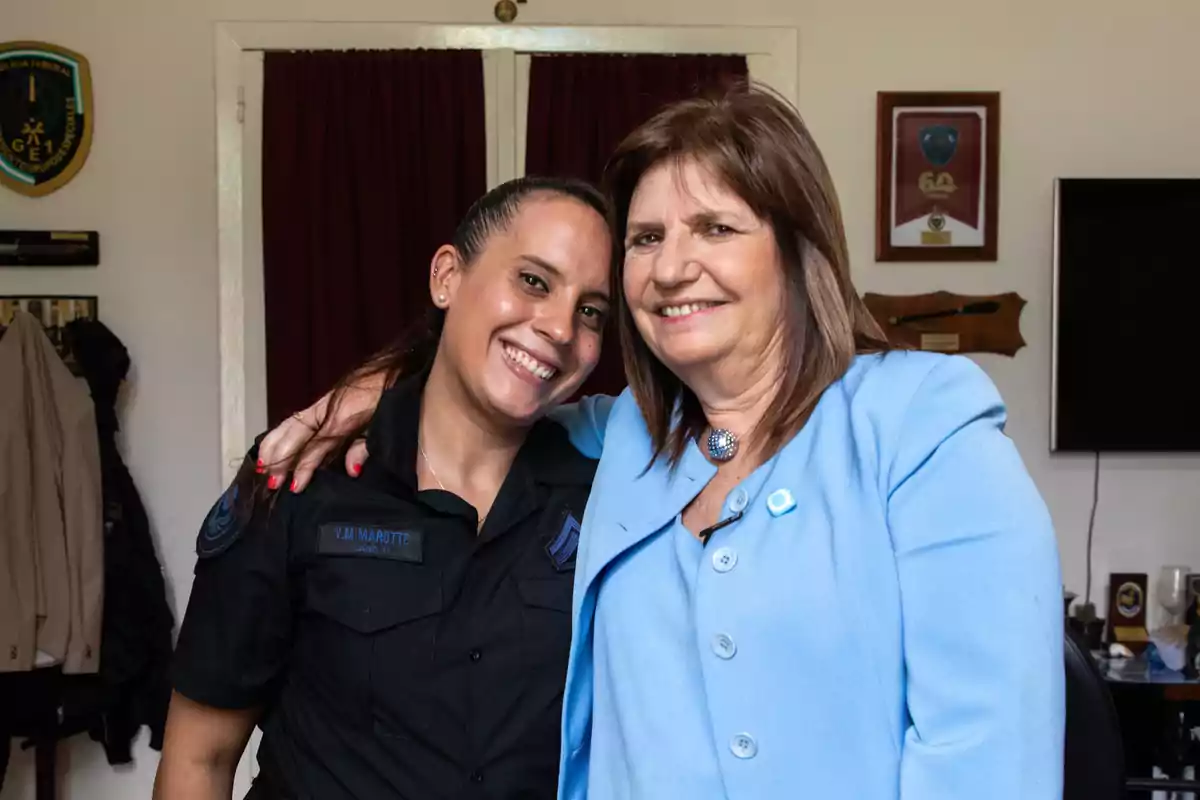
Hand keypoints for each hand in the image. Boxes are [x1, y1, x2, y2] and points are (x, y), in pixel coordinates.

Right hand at [259, 379, 381, 491]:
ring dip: (275, 444)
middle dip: (280, 456)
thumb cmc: (392, 400)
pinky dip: (283, 432)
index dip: (303, 465)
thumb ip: (364, 448)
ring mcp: (325, 404)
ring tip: (262, 464)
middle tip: (270, 480)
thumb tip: (351, 471)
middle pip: (296, 432)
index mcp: (342, 417)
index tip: (294, 486)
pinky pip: (299, 419)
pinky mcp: (327, 403)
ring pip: (292, 424)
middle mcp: (328, 409)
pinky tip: (276, 443)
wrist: (398, 373)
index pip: (315, 445)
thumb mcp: (383, 426)